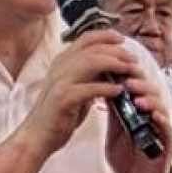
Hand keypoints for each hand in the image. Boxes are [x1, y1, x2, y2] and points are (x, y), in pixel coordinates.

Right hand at [25, 30, 151, 157]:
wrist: (37, 136)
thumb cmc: (59, 114)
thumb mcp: (77, 89)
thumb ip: (90, 77)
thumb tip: (113, 67)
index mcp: (63, 61)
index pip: (86, 39)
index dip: (106, 36)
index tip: (122, 40)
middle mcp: (60, 67)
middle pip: (92, 48)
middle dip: (117, 51)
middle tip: (133, 59)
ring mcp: (59, 82)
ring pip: (90, 62)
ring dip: (114, 64)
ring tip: (129, 70)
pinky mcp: (62, 99)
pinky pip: (88, 88)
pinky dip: (106, 88)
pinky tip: (119, 91)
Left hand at [104, 59, 171, 172]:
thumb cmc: (128, 160)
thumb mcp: (115, 133)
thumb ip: (114, 114)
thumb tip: (104, 89)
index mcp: (140, 112)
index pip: (139, 88)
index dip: (130, 76)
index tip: (116, 68)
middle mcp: (153, 117)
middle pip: (152, 93)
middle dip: (140, 83)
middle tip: (126, 78)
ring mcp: (161, 131)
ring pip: (162, 108)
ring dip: (150, 100)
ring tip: (136, 97)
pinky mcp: (168, 147)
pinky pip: (168, 131)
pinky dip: (162, 121)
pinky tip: (153, 116)